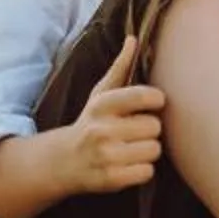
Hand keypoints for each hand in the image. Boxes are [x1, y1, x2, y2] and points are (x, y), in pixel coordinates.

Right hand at [57, 35, 167, 197]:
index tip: (153, 104)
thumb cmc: (91, 122)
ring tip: (132, 148)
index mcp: (102, 104)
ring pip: (154, 150)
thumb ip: (121, 67)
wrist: (62, 161)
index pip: (144, 96)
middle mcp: (102, 130)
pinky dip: (143, 170)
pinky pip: (147, 172)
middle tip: (136, 131)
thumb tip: (134, 38)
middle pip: (155, 126)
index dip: (156, 100)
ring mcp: (105, 156)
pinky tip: (129, 165)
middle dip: (150, 129)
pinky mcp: (110, 180)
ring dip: (148, 150)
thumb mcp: (100, 93)